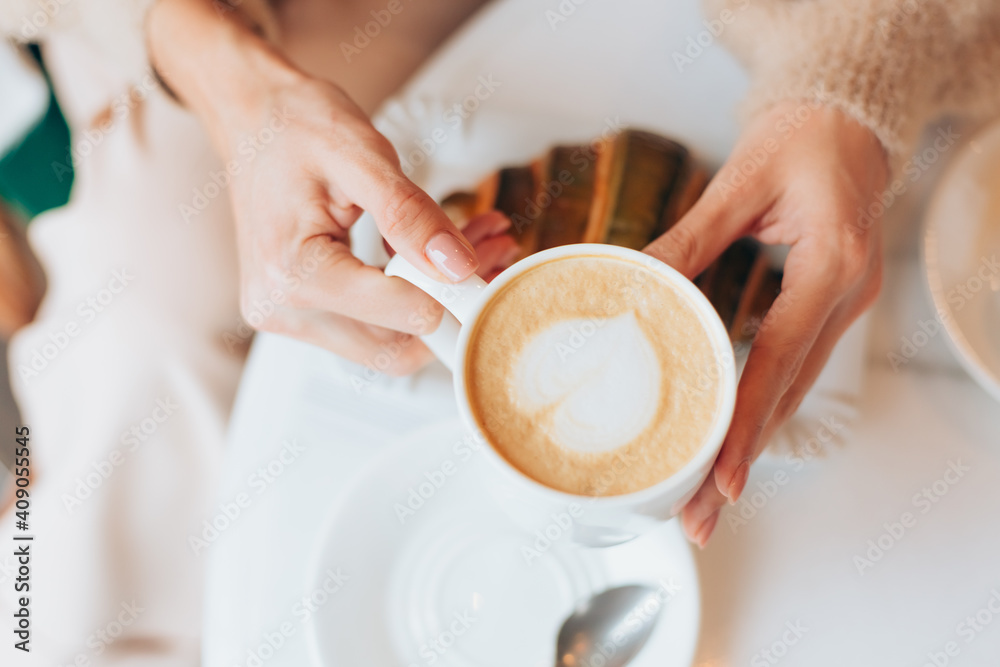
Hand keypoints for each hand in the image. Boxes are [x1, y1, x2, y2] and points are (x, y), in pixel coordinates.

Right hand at [147, 0, 517, 373]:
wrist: (252, 119)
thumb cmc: (293, 127)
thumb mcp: (363, 155)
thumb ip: (411, 215)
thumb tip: (456, 266)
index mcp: (293, 271)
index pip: (398, 314)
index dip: (454, 294)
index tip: (489, 260)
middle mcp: (282, 307)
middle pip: (395, 346)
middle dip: (452, 306)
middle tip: (489, 253)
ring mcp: (289, 317)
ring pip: (388, 341)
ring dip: (437, 302)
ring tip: (472, 244)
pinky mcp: (302, 314)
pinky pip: (370, 325)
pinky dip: (411, 296)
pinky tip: (436, 256)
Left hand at [644, 101, 887, 545]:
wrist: (849, 118)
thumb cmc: (802, 138)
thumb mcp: (740, 179)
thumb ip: (689, 235)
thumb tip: (635, 280)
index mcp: (832, 264)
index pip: (781, 359)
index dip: (748, 424)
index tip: (723, 481)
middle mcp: (847, 295)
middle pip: (790, 394)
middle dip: (744, 459)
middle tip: (701, 518)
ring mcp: (844, 305)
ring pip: (795, 390)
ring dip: (752, 443)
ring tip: (708, 497)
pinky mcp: (829, 305)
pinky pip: (795, 367)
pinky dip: (762, 407)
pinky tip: (732, 438)